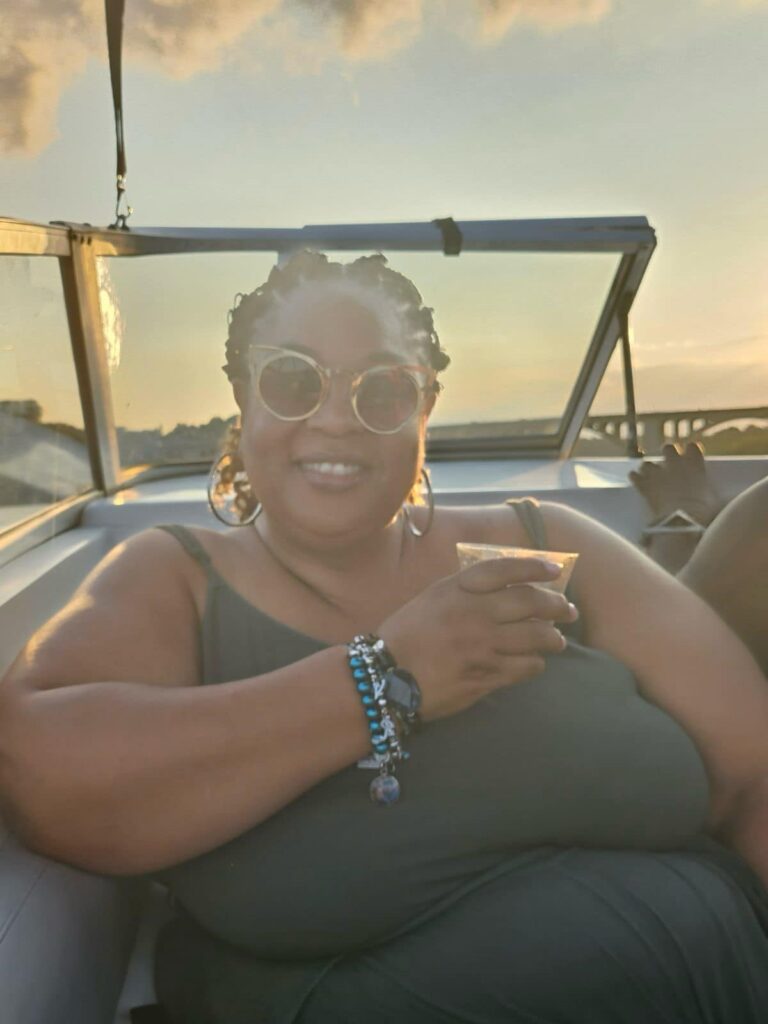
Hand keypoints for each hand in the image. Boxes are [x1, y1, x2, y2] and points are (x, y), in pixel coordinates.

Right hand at [378, 557, 577, 721]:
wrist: (387, 677)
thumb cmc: (407, 636)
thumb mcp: (431, 599)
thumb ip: (465, 590)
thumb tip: (504, 587)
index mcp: (457, 589)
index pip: (505, 569)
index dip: (534, 567)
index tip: (555, 569)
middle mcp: (473, 613)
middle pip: (530, 602)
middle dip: (556, 605)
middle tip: (568, 610)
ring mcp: (482, 646)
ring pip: (536, 637)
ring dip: (553, 638)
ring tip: (556, 640)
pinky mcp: (486, 676)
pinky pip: (526, 667)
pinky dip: (536, 663)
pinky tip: (534, 662)